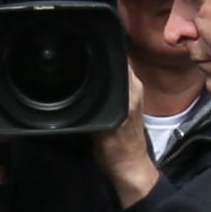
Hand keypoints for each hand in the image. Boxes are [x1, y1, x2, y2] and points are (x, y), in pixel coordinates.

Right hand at [90, 58, 160, 207]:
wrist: (127, 167)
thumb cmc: (116, 148)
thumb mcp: (106, 123)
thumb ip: (103, 97)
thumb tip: (94, 76)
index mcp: (131, 87)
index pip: (119, 56)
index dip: (103, 47)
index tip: (85, 43)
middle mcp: (134, 85)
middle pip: (115, 59)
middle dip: (98, 54)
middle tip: (76, 51)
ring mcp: (130, 92)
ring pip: (113, 68)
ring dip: (99, 64)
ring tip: (79, 61)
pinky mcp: (125, 100)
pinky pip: (113, 79)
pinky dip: (101, 76)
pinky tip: (87, 78)